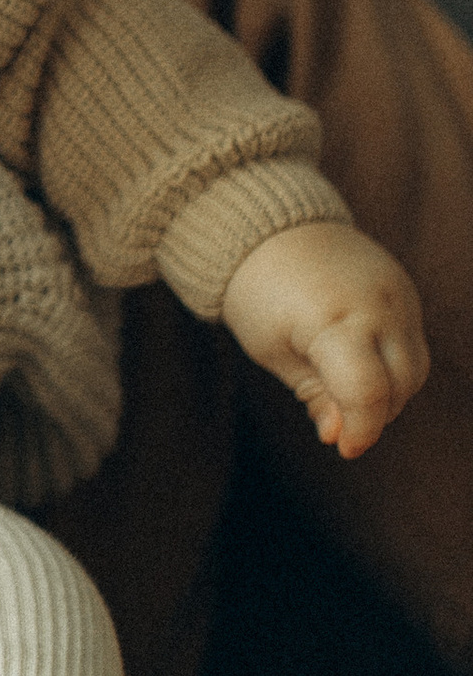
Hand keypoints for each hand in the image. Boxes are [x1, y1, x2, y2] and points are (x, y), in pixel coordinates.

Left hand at [218, 218, 427, 459]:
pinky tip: (358, 361)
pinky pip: (413, 341)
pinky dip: (393, 363)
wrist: (269, 227)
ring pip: (415, 367)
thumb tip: (340, 437)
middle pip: (402, 384)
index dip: (360, 430)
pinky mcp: (405, 289)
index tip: (343, 449)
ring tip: (343, 388)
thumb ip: (313, 394)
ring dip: (389, 391)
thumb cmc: (259, 292)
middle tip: (338, 419)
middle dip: (375, 413)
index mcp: (335, 320)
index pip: (368, 392)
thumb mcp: (272, 349)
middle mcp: (378, 305)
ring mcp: (398, 294)